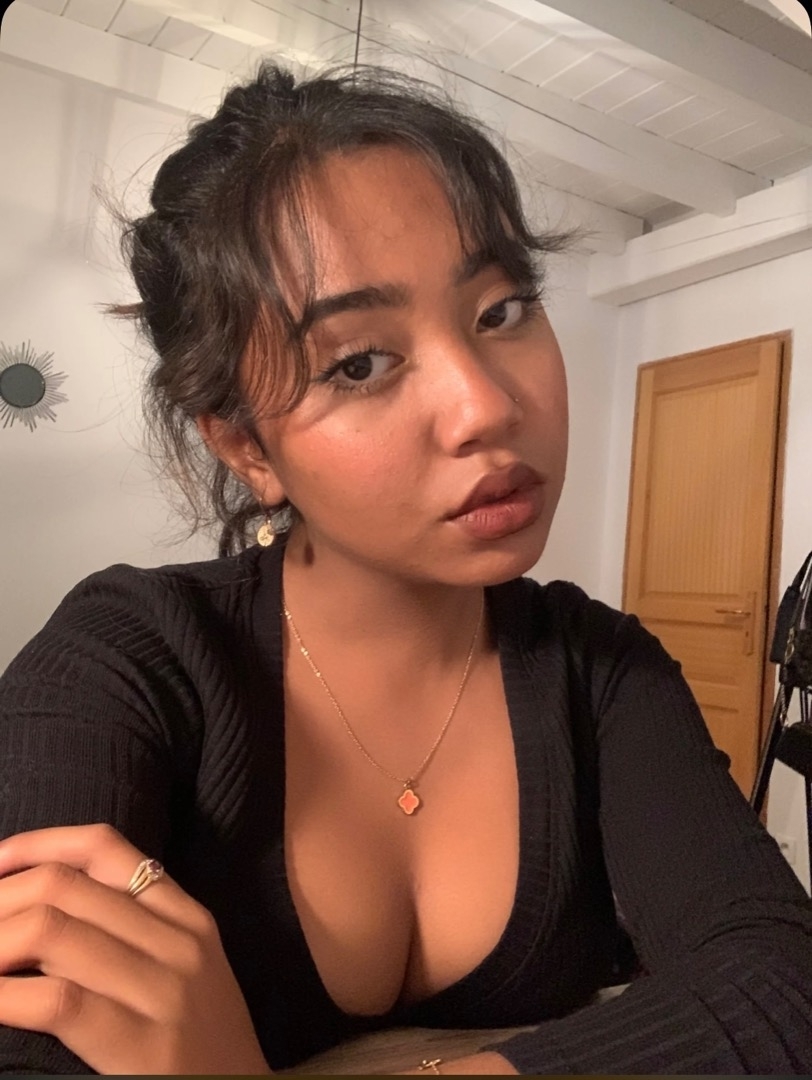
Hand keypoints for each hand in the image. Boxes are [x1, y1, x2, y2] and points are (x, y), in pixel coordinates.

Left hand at [0, 823, 271, 1074]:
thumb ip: (131, 934)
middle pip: (64, 886)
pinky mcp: (143, 1046)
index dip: (38, 846)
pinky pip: (56, 1001)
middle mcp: (177, 941)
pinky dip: (4, 996)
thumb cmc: (199, 1046)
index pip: (104, 848)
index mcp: (187, 917)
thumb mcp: (184, 972)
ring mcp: (164, 991)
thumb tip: (38, 908)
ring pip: (53, 931)